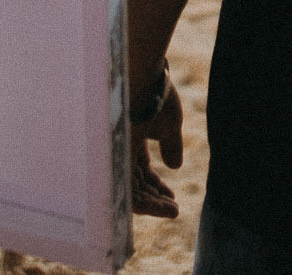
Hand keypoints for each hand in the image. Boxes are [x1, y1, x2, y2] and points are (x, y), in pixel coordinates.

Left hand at [131, 76, 184, 218]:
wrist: (142, 80)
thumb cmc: (156, 96)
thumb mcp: (170, 123)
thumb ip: (171, 145)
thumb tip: (174, 166)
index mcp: (131, 137)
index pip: (141, 170)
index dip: (156, 184)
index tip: (172, 196)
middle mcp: (121, 149)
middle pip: (136, 182)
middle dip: (155, 198)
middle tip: (172, 208)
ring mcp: (117, 156)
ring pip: (132, 191)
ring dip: (154, 205)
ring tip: (172, 212)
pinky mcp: (116, 164)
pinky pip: (129, 194)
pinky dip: (148, 204)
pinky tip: (165, 208)